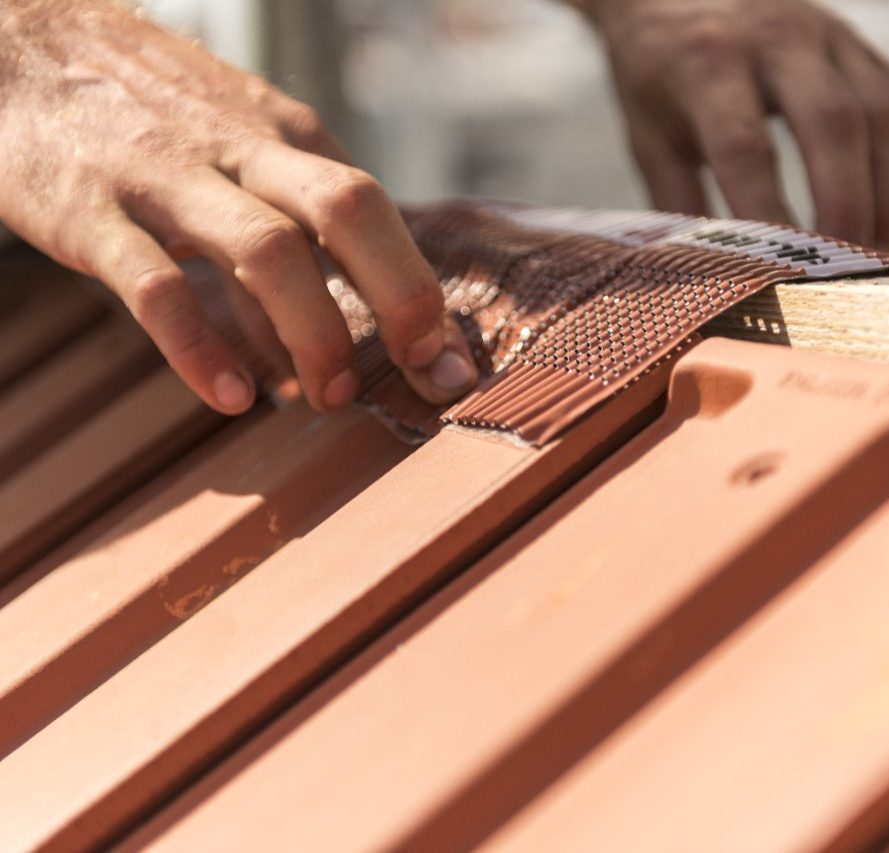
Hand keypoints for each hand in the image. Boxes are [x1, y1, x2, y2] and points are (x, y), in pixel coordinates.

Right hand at [0, 2, 476, 413]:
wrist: (14, 46)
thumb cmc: (147, 117)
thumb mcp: (237, 151)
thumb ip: (286, 236)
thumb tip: (332, 340)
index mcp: (285, 135)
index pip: (377, 211)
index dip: (423, 290)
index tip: (449, 361)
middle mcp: (240, 148)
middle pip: (350, 211)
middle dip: (402, 297)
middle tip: (420, 372)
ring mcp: (165, 177)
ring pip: (267, 251)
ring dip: (315, 333)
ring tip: (330, 396)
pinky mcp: (89, 213)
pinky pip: (155, 289)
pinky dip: (200, 349)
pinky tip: (233, 397)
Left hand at [576, 0, 888, 248]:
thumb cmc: (658, 77)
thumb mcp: (650, 138)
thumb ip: (679, 206)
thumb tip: (706, 281)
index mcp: (709, 64)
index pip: (748, 146)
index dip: (769, 213)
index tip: (781, 271)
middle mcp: (776, 37)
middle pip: (832, 121)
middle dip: (847, 204)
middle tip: (850, 267)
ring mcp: (828, 34)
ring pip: (882, 109)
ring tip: (883, 252)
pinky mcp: (861, 43)